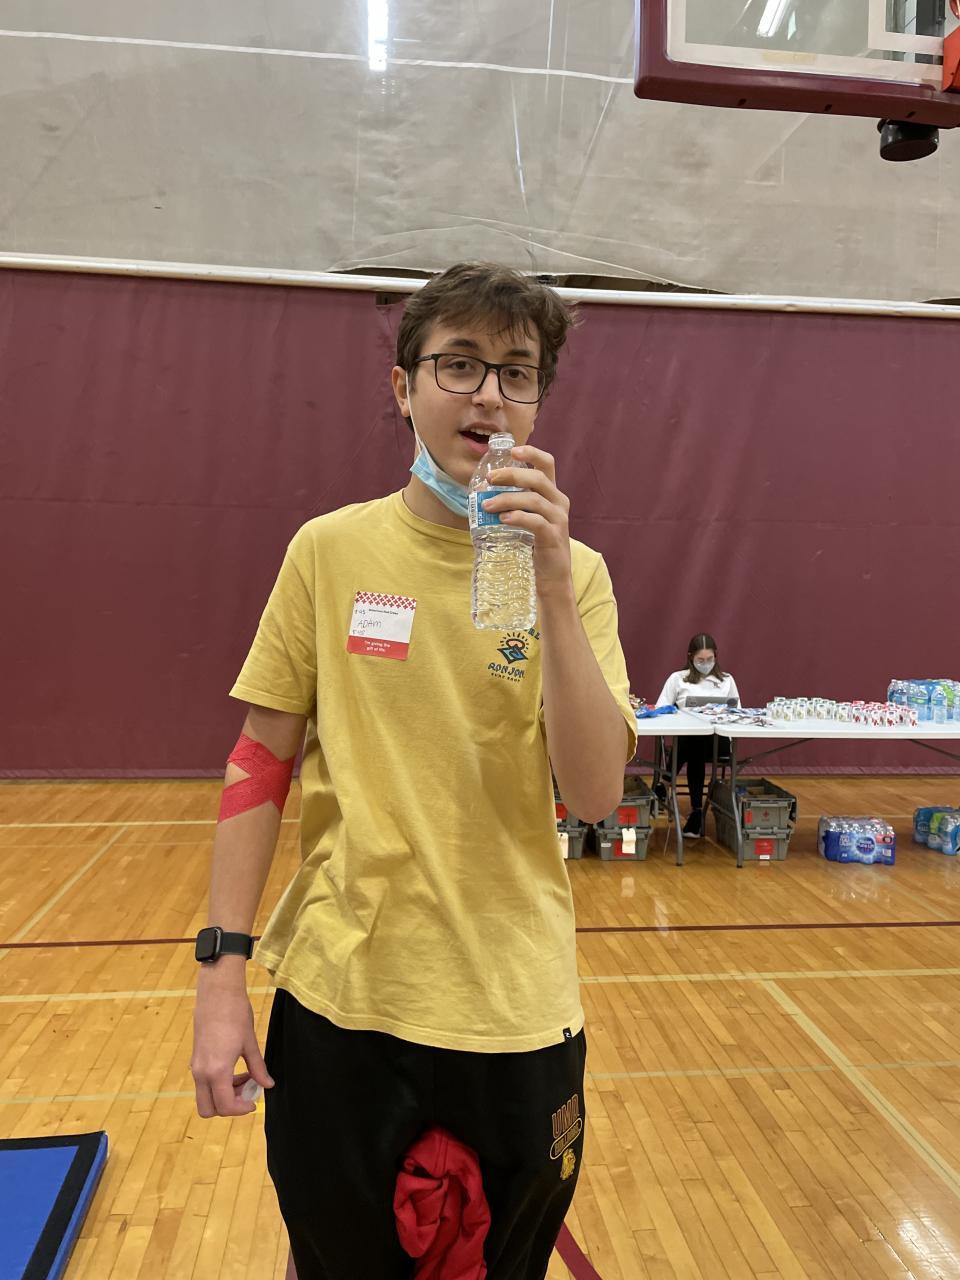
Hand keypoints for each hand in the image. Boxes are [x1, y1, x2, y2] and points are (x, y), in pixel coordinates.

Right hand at [191, 978, 274, 1117]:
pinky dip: (218, 1083)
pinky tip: (235, 1067)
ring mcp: (195, 1066)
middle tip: (247, 1091)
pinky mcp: (195, 1058)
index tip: (254, 1102)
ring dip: (224, 1094)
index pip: (225, 1106)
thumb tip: (268, 1085)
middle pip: (208, 1109)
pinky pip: (203, 1082)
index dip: (240, 1109)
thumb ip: (258, 1068)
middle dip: (228, 1107)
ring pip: (205, 1096)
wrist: (217, 992)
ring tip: (245, 1076)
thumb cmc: (235, 1015)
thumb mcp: (250, 1043)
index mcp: (216, 1071)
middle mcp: (201, 1072)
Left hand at [486, 445, 572, 597]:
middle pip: (537, 478)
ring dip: (507, 500)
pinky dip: (518, 518)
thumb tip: (481, 492)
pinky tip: (502, 520)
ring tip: (486, 506)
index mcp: (552, 493)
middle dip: (511, 475)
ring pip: (533, 500)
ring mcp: (559, 519)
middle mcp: (559, 502)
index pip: (547, 464)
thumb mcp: (527, 517)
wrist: (551, 576)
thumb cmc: (535, 544)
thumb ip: (512, 502)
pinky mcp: (554, 537)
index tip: (512, 450)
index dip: (531, 453)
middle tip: (489, 479)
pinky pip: (536, 522)